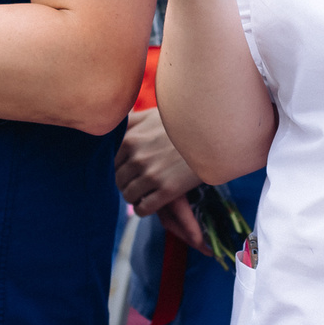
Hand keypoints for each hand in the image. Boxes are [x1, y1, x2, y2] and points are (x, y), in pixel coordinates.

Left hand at [116, 108, 205, 250]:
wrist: (212, 135)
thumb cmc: (182, 123)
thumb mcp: (153, 115)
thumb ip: (131, 121)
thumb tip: (113, 125)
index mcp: (130, 139)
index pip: (110, 162)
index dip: (119, 167)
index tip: (129, 169)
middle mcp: (137, 157)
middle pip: (118, 180)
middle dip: (126, 183)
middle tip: (138, 182)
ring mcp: (152, 175)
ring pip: (128, 195)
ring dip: (134, 197)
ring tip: (143, 193)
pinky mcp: (167, 190)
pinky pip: (143, 209)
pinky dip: (143, 209)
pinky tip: (150, 203)